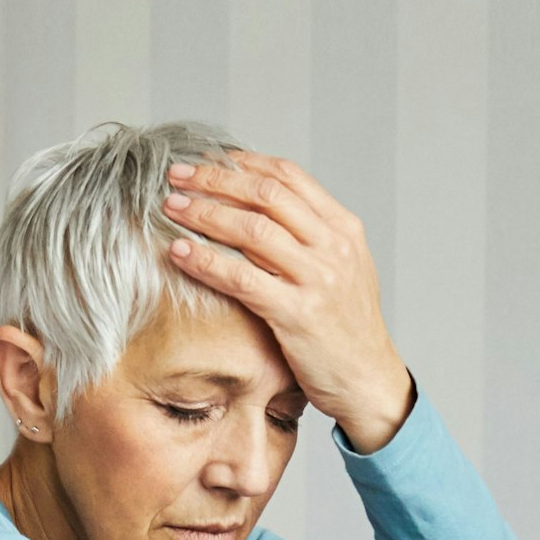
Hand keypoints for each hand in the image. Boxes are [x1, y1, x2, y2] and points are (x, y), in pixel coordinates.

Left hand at [161, 150, 406, 433]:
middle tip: (177, 175)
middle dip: (216, 179)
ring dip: (205, 213)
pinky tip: (180, 252)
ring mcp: (318, 280)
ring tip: (171, 206)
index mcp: (344, 229)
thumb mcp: (343, 270)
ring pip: (252, 230)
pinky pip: (242, 279)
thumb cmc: (347, 328)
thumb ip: (310, 237)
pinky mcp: (298, 314)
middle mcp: (334, 247)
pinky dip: (206, 261)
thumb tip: (259, 209)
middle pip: (266, 196)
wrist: (369, 380)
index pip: (289, 177)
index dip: (244, 163)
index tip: (208, 159)